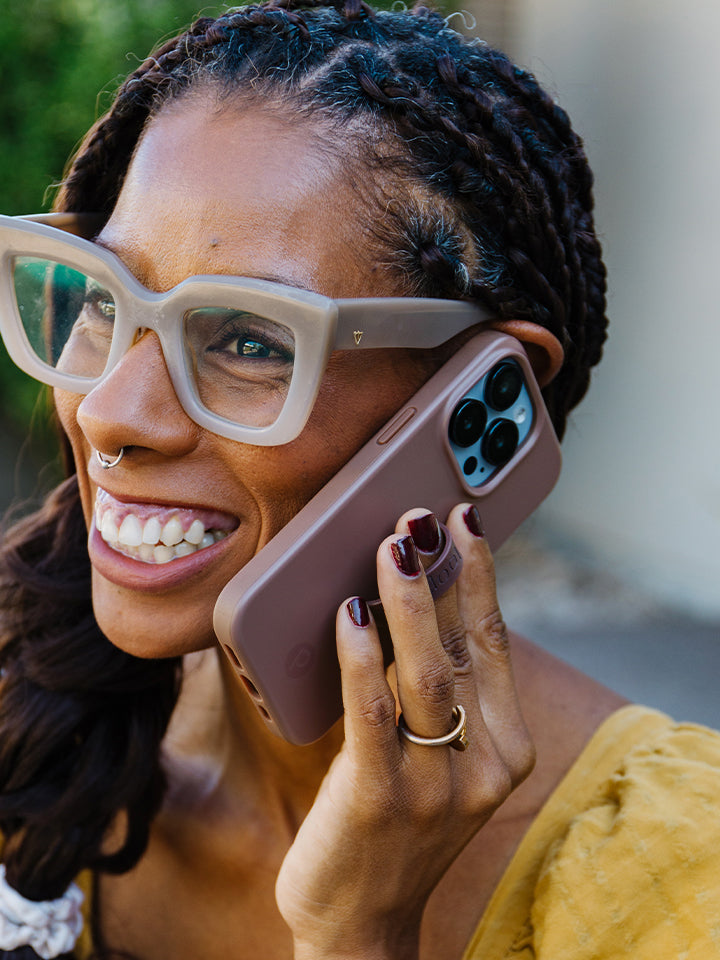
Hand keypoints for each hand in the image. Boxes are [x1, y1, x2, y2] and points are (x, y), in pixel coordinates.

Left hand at [275, 504, 534, 959]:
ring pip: (423, 673)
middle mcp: (482, 767)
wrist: (361, 920)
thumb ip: (434, 691)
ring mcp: (434, 787)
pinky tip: (348, 614)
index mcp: (507, 749)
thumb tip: (404, 596)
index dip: (481, 576)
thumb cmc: (394, 819)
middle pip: (461, 648)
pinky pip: (372, 713)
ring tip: (387, 547)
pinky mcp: (378, 799)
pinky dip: (361, 657)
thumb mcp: (437, 756)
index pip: (496, 644)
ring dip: (404, 602)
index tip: (465, 521)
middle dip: (440, 574)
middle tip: (416, 519)